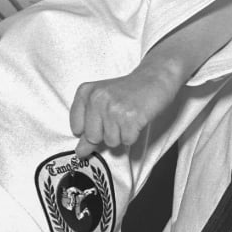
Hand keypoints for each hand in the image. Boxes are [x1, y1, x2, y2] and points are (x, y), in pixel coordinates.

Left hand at [69, 59, 183, 158]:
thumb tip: (80, 153)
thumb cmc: (128, 91)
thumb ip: (88, 127)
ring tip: (127, 117)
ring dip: (121, 134)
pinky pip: (127, 141)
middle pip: (92, 138)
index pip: (76, 127)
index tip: (102, 118)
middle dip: (106, 133)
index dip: (91, 128)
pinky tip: (136, 120)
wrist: (155, 78)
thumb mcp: (102, 101)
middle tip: (118, 116)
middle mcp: (96, 99)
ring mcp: (113, 108)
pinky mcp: (130, 118)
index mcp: (85, 92)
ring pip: (111, 141)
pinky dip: (133, 135)